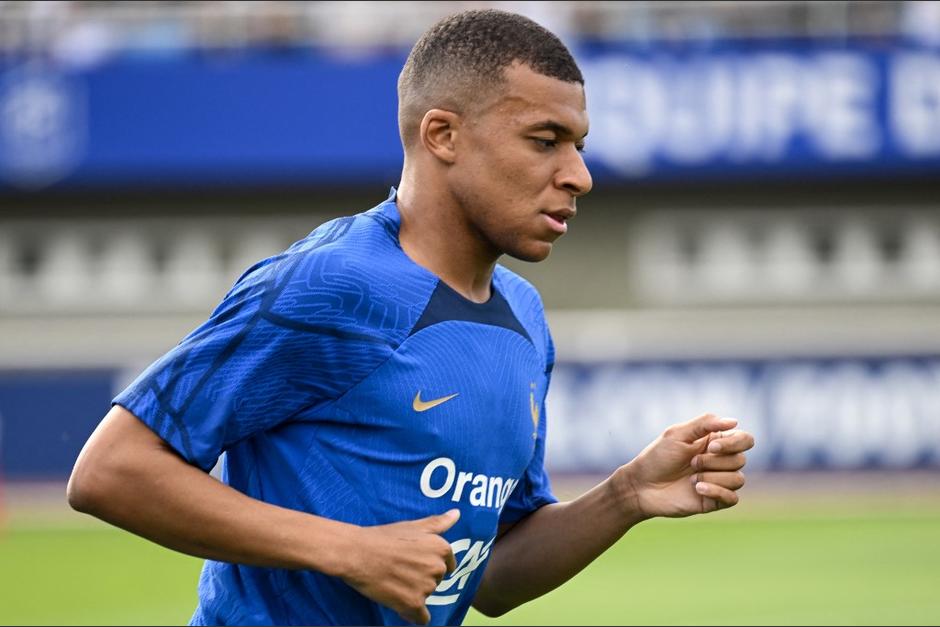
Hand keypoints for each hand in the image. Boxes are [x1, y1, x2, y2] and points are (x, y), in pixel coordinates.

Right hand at [340, 509, 459, 624]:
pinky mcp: (413, 603)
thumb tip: (457, 514)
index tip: (414, 563)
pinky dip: (413, 615)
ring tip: (395, 582)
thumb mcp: (414, 526)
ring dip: (414, 594)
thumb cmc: (384, 537)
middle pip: (436, 582)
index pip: (447, 566)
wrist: (357, 552)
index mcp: (442, 548)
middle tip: (401, 570)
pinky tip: (402, 606)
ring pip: (426, 597)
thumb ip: (439, 523)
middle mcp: (438, 567)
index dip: (429, 566)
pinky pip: (421, 618)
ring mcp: (426, 586)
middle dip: (422, 579)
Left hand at [617, 414, 753, 518]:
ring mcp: (718, 481)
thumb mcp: (677, 434)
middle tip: (691, 463)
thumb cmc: (657, 457)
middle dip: (714, 461)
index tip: (712, 446)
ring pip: (738, 479)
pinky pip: (733, 498)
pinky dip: (717, 491)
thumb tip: (734, 422)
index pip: (745, 440)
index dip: (735, 443)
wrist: (642, 486)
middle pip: (741, 460)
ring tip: (691, 479)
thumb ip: (705, 423)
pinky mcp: (715, 500)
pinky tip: (697, 489)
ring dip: (713, 477)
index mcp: (715, 442)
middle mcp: (720, 461)